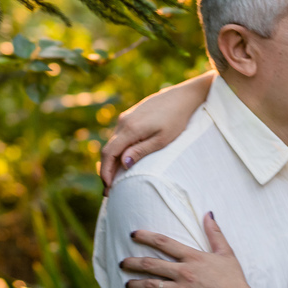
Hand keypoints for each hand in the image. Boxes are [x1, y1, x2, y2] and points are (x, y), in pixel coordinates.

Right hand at [98, 72, 213, 189]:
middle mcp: (123, 122)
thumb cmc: (176, 119)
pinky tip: (123, 160)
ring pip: (113, 142)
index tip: (108, 188)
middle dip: (106, 170)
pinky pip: (119, 136)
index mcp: (130, 129)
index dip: (105, 172)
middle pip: (108, 149)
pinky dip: (117, 150)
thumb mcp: (162, 139)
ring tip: (116, 179)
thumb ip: (141, 151)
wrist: (182, 97)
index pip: (109, 153)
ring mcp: (126, 117)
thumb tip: (123, 164)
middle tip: (109, 190)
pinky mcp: (130, 115)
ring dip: (111, 161)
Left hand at [120, 213, 268, 287]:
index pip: (164, 242)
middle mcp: (184, 273)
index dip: (146, 236)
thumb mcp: (226, 254)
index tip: (133, 234)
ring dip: (136, 285)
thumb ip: (215, 233)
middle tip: (123, 262)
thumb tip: (208, 213)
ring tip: (128, 284)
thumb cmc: (234, 282)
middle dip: (132, 263)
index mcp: (193, 257)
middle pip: (150, 264)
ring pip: (151, 286)